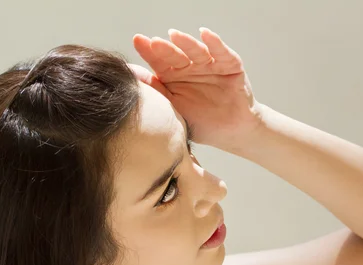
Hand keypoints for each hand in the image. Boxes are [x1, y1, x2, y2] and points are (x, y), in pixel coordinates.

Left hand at [132, 27, 263, 148]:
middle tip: (154, 43)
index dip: (149, 51)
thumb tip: (129, 73)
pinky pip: (222, 52)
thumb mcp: (174, 108)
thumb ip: (155, 90)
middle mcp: (191, 67)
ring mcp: (211, 65)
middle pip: (177, 55)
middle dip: (166, 48)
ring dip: (187, 43)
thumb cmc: (202, 123)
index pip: (159, 61)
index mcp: (174, 77)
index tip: (138, 41)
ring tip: (175, 36)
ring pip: (197, 51)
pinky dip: (215, 43)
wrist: (233, 133)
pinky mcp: (230, 65)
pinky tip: (205, 34)